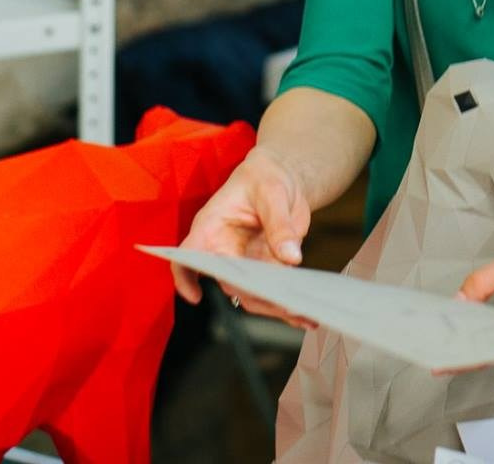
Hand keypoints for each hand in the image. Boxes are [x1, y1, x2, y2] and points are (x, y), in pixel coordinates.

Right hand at [171, 146, 316, 327]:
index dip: (185, 277)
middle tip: (285, 304)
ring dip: (277, 308)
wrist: (281, 177)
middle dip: (257, 297)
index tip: (196, 296)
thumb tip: (290, 257)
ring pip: (253, 295)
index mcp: (211, 227)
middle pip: (230, 283)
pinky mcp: (266, 268)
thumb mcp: (272, 192)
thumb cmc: (265, 177)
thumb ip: (279, 223)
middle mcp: (223, 250)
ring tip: (305, 315)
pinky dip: (289, 305)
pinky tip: (307, 316)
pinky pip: (273, 292)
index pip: (188, 255)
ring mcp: (245, 262)